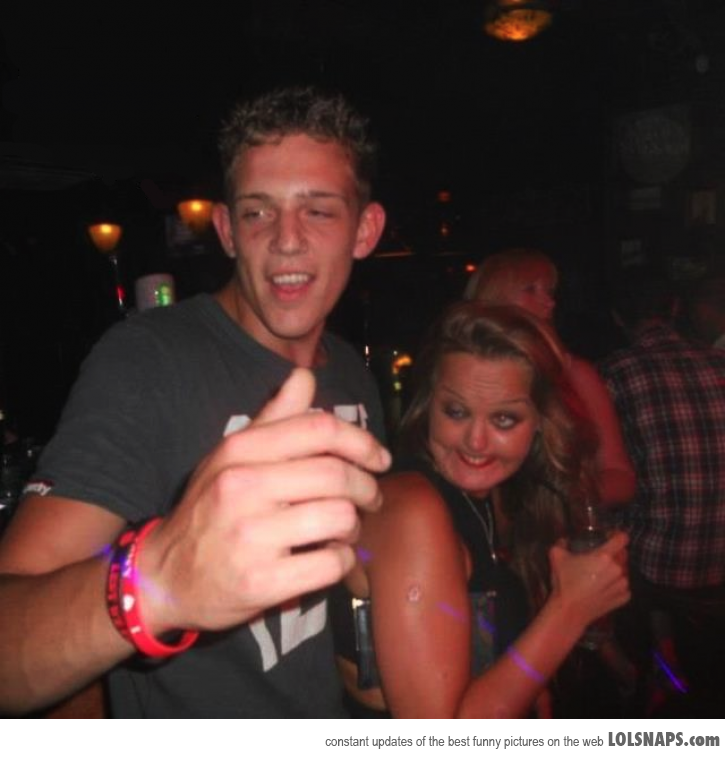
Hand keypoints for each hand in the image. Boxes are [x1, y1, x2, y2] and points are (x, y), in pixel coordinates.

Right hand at [138, 367, 390, 633]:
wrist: (164, 577)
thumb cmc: (208, 510)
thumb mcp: (230, 457)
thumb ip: (273, 418)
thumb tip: (304, 375)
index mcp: (240, 450)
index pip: (320, 429)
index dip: (362, 442)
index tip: (380, 459)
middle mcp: (243, 487)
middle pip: (337, 474)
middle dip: (368, 488)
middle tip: (371, 499)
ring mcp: (251, 536)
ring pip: (340, 517)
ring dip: (355, 526)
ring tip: (345, 530)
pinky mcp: (262, 581)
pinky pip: (331, 563)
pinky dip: (343, 560)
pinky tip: (330, 557)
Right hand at [548, 530, 629, 628]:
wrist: (569, 610)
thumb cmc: (564, 582)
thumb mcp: (556, 557)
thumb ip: (561, 544)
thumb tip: (563, 540)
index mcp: (604, 556)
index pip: (622, 539)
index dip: (616, 536)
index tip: (610, 537)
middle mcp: (618, 569)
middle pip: (623, 555)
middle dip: (614, 554)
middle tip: (600, 559)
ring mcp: (622, 585)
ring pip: (624, 571)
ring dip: (615, 571)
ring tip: (601, 576)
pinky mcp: (624, 598)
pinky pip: (624, 587)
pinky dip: (616, 586)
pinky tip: (603, 588)